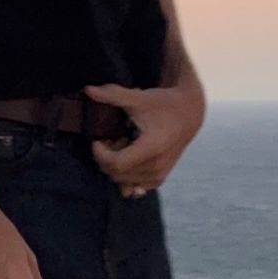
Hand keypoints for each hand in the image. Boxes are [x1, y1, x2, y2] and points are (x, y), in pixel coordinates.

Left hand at [83, 76, 205, 195]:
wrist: (189, 114)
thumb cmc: (164, 104)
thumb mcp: (139, 98)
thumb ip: (113, 95)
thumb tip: (88, 90)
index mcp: (152, 147)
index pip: (116, 163)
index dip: (100, 153)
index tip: (98, 140)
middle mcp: (157, 166)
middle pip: (116, 174)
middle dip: (106, 159)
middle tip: (110, 140)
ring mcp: (158, 175)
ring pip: (122, 182)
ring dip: (115, 167)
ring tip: (122, 147)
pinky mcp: (159, 180)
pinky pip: (134, 188)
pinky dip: (125, 176)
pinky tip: (128, 159)